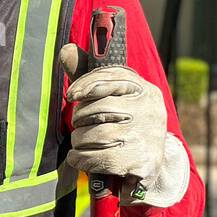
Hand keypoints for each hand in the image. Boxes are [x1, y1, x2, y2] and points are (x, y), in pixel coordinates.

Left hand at [60, 44, 187, 205]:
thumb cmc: (124, 126)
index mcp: (145, 90)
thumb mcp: (114, 99)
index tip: (71, 96)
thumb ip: (90, 78)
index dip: (86, 85)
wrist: (150, 167)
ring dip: (79, 140)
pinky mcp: (140, 162)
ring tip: (80, 142)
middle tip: (79, 125)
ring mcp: (146, 137)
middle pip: (100, 108)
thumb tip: (66, 50)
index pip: (113, 77)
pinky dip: (80, 158)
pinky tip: (77, 158)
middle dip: (80, 118)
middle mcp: (150, 110)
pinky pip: (97, 157)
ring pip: (96, 134)